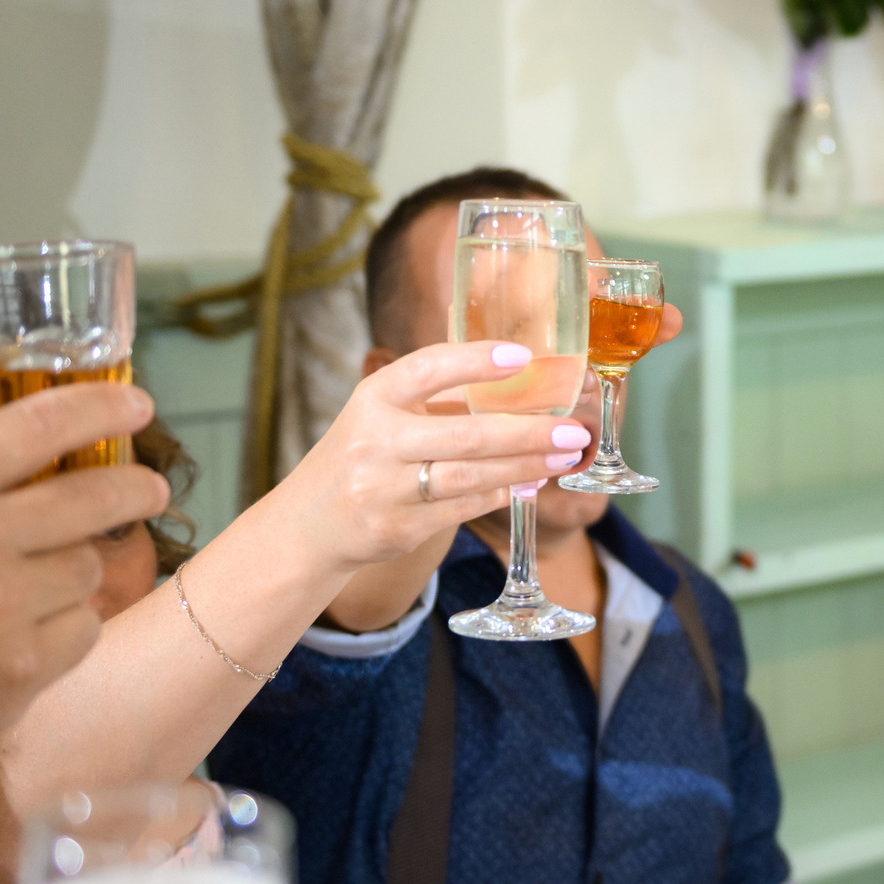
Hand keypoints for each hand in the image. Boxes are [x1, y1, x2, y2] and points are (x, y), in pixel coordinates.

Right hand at [0, 382, 166, 867]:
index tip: (136, 406)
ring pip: (88, 571)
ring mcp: (3, 615)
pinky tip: (22, 633)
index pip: (38, 426)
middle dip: (137, 488)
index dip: (101, 407)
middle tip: (150, 489)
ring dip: (72, 570)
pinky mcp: (20, 675)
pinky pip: (82, 633)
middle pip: (96, 498)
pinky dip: (64, 629)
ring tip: (31, 582)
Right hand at [269, 339, 596, 572]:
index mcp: (374, 397)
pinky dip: (501, 494)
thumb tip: (522, 379)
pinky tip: (529, 482)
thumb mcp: (384, 413)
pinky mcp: (397, 527)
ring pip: (471, 476)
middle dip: (527, 433)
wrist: (310, 523)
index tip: (522, 356)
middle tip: (572, 429)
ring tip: (563, 457)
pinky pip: (462, 508)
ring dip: (524, 467)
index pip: (427, 368)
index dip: (475, 360)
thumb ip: (439, 397)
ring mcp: (384, 488)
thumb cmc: (364, 455)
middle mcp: (376, 440)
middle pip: (465, 434)